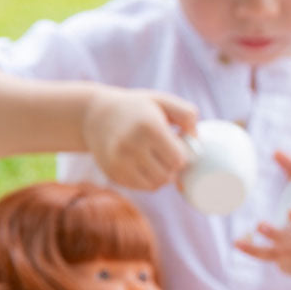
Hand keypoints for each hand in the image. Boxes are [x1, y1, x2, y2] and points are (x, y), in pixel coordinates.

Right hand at [81, 86, 196, 190]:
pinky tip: (146, 166)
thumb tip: (195, 139)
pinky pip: (141, 187)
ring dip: (162, 176)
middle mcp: (131, 146)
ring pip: (155, 185)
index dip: (183, 155)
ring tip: (159, 161)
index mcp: (149, 127)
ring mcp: (119, 161)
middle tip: (168, 154)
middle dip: (173, 167)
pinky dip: (148, 181)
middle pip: (168, 175)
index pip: (178, 160)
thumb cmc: (137, 108)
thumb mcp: (163, 101)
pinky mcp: (112, 173)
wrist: (95, 115)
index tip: (178, 146)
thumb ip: (187, 114)